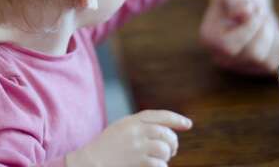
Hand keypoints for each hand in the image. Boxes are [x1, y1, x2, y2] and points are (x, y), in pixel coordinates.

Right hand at [66, 110, 192, 166]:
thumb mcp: (121, 128)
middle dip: (173, 143)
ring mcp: (136, 147)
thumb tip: (166, 130)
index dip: (176, 119)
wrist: (89, 163)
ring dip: (166, 156)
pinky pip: (159, 164)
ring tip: (160, 159)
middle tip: (171, 150)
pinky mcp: (137, 162)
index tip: (188, 124)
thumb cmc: (106, 147)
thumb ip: (140, 126)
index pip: (159, 116)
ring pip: (164, 149)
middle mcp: (135, 132)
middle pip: (165, 133)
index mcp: (131, 121)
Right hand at [200, 0, 278, 74]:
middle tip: (262, 13)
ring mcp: (241, 67)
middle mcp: (223, 59)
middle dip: (265, 30)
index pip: (230, 46)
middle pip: (253, 55)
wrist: (245, 6)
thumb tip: (244, 13)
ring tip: (266, 22)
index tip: (254, 10)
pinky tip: (272, 32)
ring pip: (268, 62)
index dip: (249, 28)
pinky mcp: (259, 69)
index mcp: (209, 40)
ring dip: (274, 37)